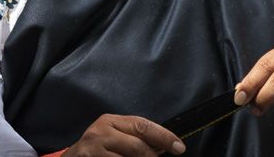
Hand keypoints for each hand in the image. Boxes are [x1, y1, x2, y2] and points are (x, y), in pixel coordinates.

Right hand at [63, 114, 185, 156]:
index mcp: (110, 121)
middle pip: (137, 146)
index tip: (179, 147)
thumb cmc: (98, 149)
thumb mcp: (114, 136)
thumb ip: (135, 137)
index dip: (164, 136)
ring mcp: (93, 150)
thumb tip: (165, 145)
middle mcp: (100, 133)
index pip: (142, 125)